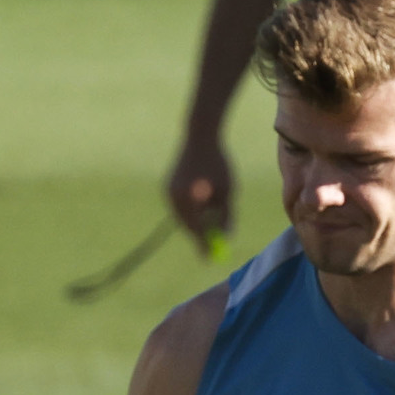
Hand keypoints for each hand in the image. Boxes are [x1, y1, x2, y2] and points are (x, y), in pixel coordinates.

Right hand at [167, 133, 235, 251]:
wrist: (200, 135)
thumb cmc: (219, 163)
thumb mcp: (228, 191)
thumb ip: (226, 215)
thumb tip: (226, 237)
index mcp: (189, 197)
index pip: (195, 229)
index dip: (203, 245)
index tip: (210, 258)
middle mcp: (173, 196)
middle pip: (186, 225)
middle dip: (198, 235)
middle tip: (210, 245)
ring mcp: (167, 191)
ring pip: (182, 216)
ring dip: (195, 221)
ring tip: (211, 206)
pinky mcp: (167, 186)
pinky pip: (179, 205)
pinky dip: (190, 210)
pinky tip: (202, 194)